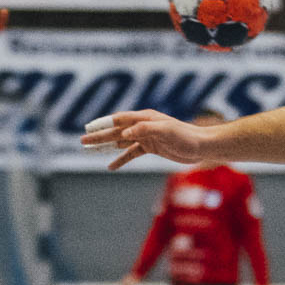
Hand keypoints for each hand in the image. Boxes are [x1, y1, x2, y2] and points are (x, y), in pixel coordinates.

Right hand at [81, 110, 209, 170]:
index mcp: (145, 118)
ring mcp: (146, 136)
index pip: (119, 120)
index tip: (89, 129)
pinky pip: (132, 153)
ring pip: (121, 142)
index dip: (104, 124)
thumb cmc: (186, 136)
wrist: (202, 146)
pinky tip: (111, 166)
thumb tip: (125, 134)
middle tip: (82, 141)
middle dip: (99, 136)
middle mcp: (143, 125)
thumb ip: (145, 130)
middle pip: (116, 131)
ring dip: (106, 145)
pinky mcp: (152, 147)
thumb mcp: (166, 131)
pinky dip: (121, 159)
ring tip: (89, 149)